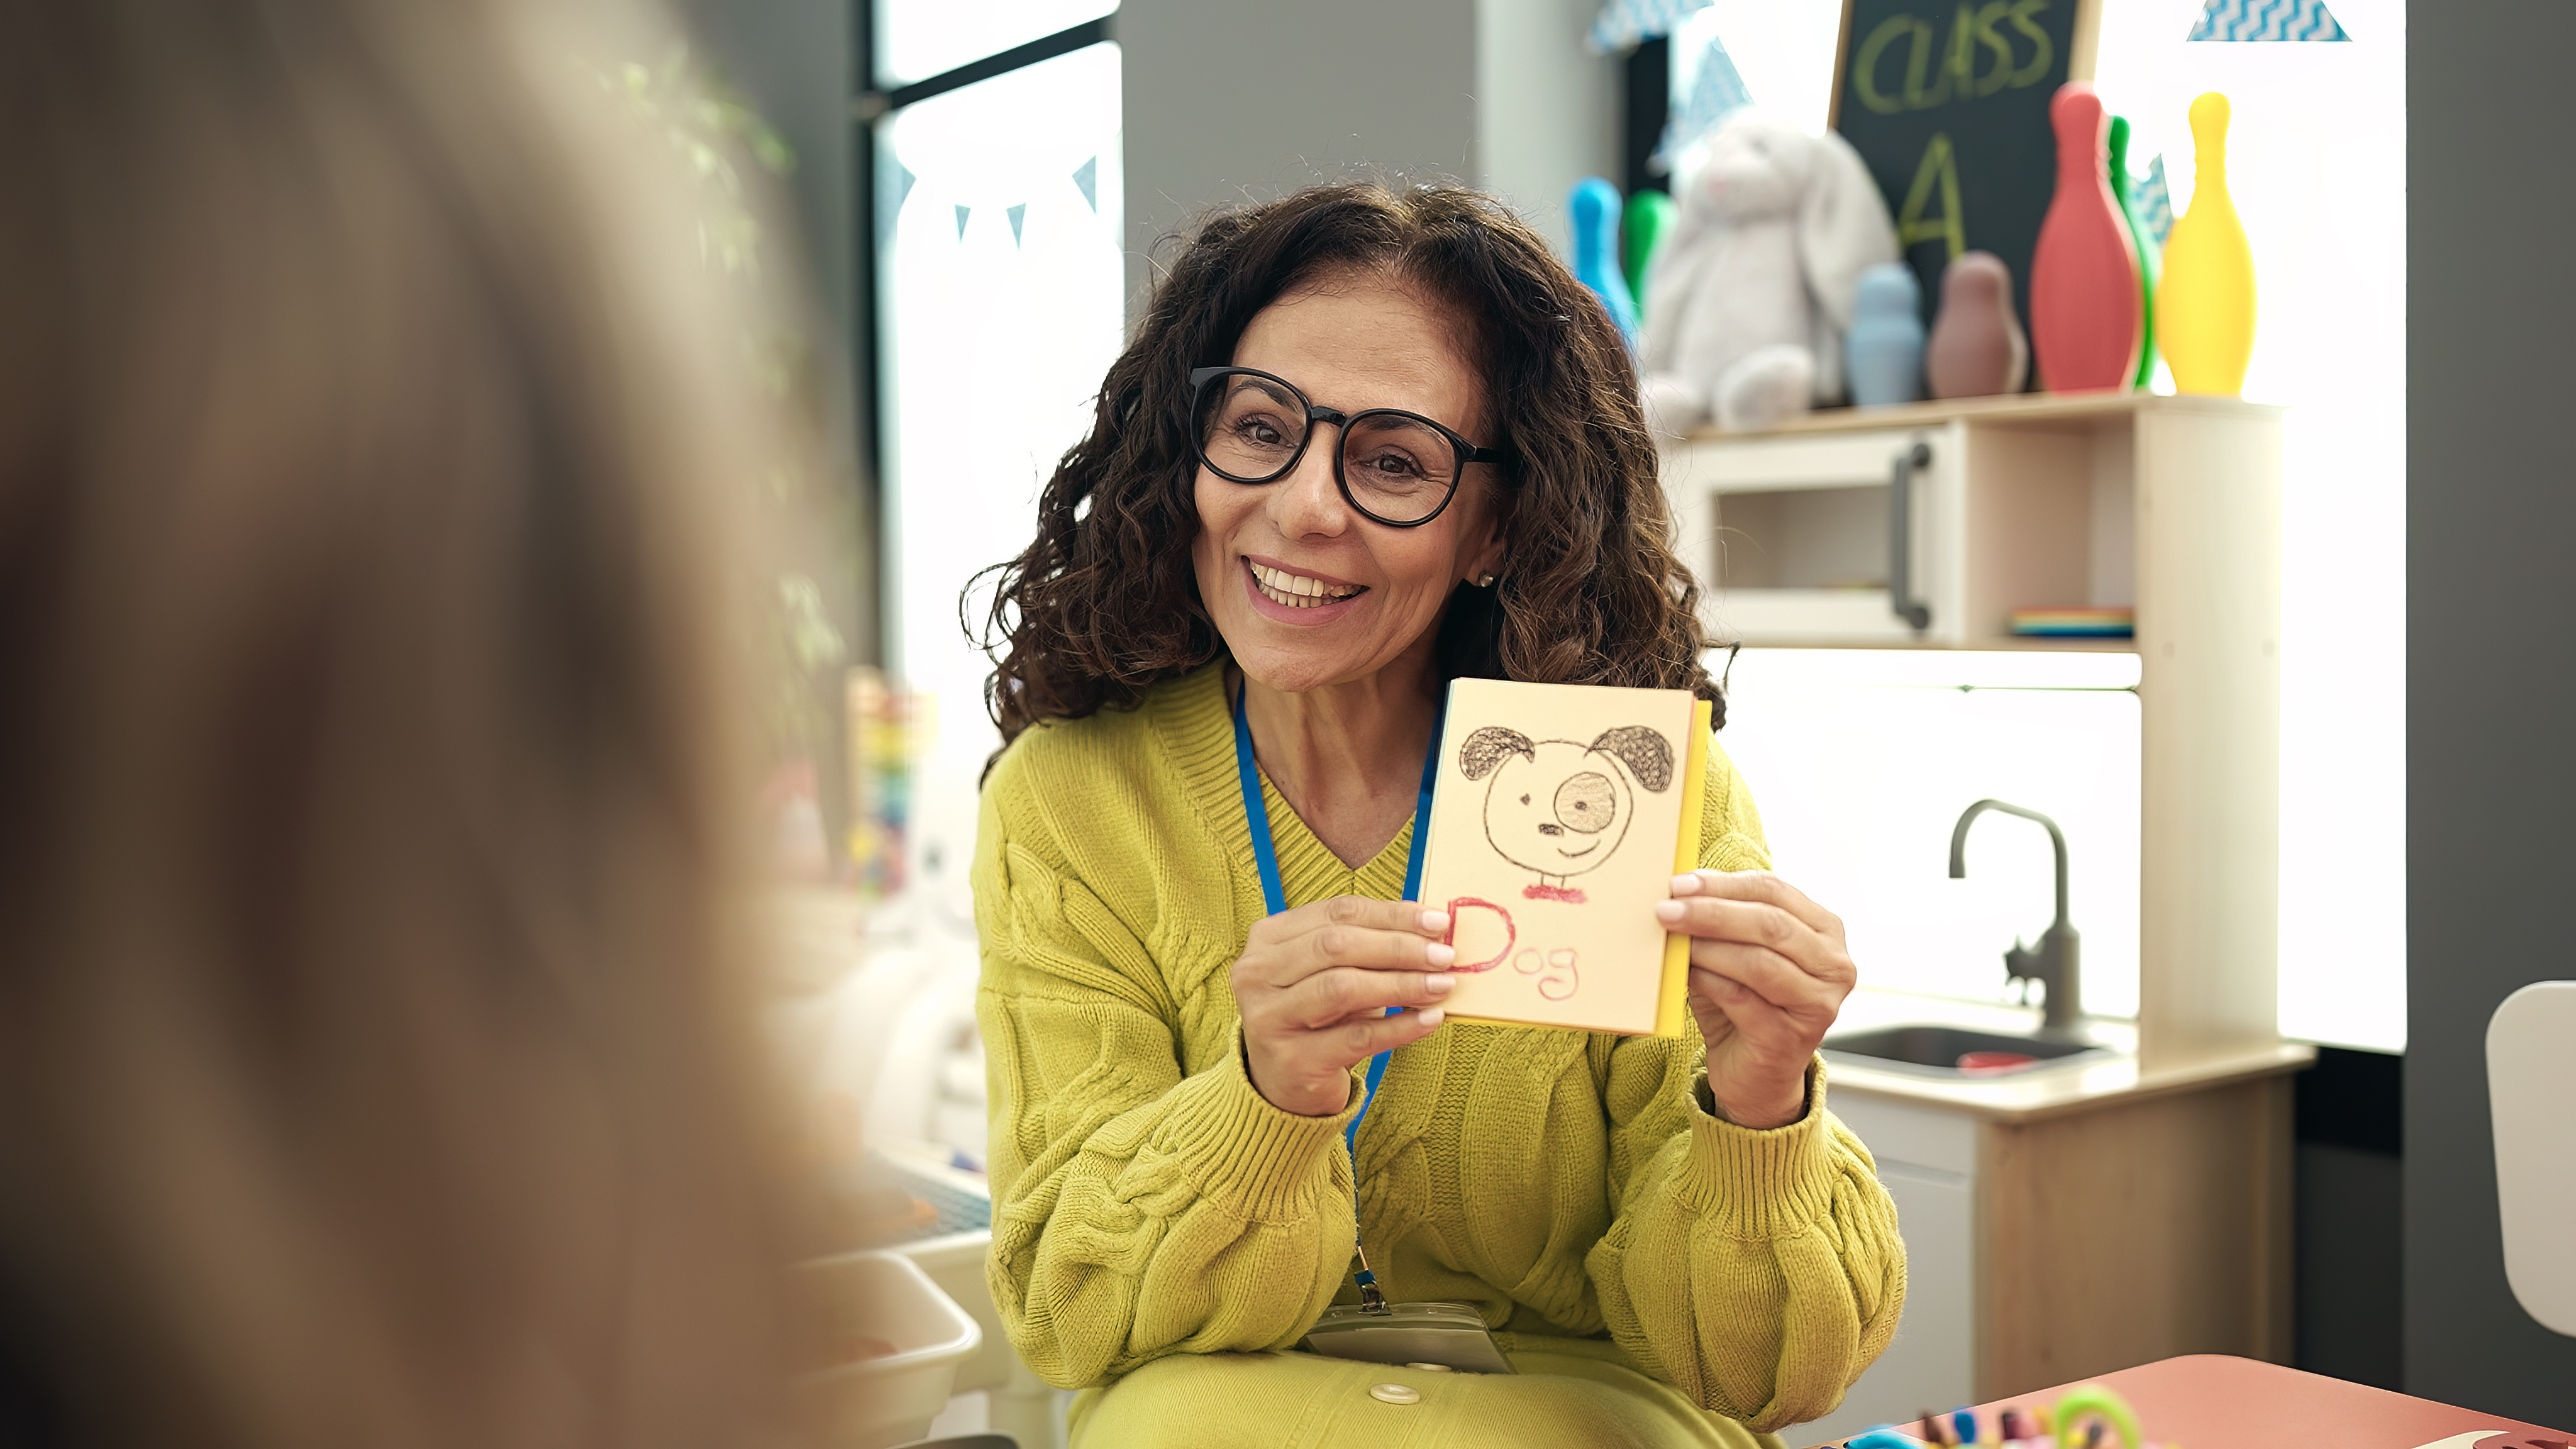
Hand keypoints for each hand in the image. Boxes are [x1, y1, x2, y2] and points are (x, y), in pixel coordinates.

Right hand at [1232, 896, 1456, 1116]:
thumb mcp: (1328, 972)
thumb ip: (1366, 945)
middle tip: (1444, 955)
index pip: (1337, 913)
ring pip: (1343, 988)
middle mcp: (1257, 974)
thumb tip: (1431, 929)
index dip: (1391, 914)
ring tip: (1443, 985)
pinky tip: (1431, 1018)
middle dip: (1399, 947)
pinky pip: (1357, 1037)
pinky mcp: (1293, 1059)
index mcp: (1268, 939)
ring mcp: (1269, 1018)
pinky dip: (1400, 1026)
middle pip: (1337, 946)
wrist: (1283, 1083)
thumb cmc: (1315, 1016)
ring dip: (1402, 984)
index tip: (1437, 921)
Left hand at [1654, 870, 1855, 1128]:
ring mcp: (1818, 1003)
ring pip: (1758, 961)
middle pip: (1769, 923)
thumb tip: (1677, 891)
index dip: (1724, 884)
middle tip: (1666, 909)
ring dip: (1708, 947)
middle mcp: (1834, 965)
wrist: (1754, 1075)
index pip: (1774, 891)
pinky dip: (1708, 981)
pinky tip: (1684, 974)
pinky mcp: (1792, 1037)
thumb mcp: (1735, 954)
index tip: (1679, 882)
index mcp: (1825, 931)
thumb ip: (1719, 922)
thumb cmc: (1743, 1005)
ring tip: (1671, 940)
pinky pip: (1742, 998)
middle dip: (1711, 912)